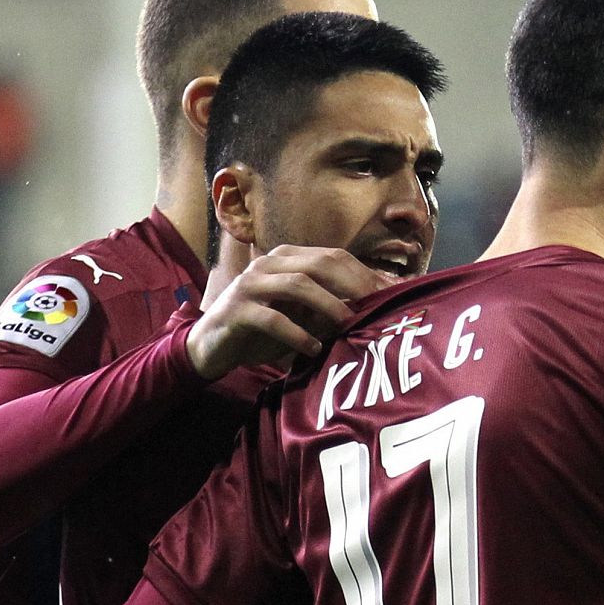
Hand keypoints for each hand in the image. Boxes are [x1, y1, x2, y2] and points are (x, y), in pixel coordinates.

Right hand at [186, 246, 393, 379]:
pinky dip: (297, 333)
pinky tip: (313, 348)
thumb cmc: (265, 329)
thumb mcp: (304, 315)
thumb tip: (376, 307)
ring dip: (328, 305)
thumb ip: (332, 306)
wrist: (213, 346)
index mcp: (288, 258)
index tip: (390, 296)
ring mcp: (250, 284)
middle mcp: (269, 263)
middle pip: (319, 264)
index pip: (334, 256)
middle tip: (375, 308)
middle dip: (352, 285)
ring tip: (348, 325)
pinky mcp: (236, 310)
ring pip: (297, 285)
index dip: (364, 274)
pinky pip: (272, 318)